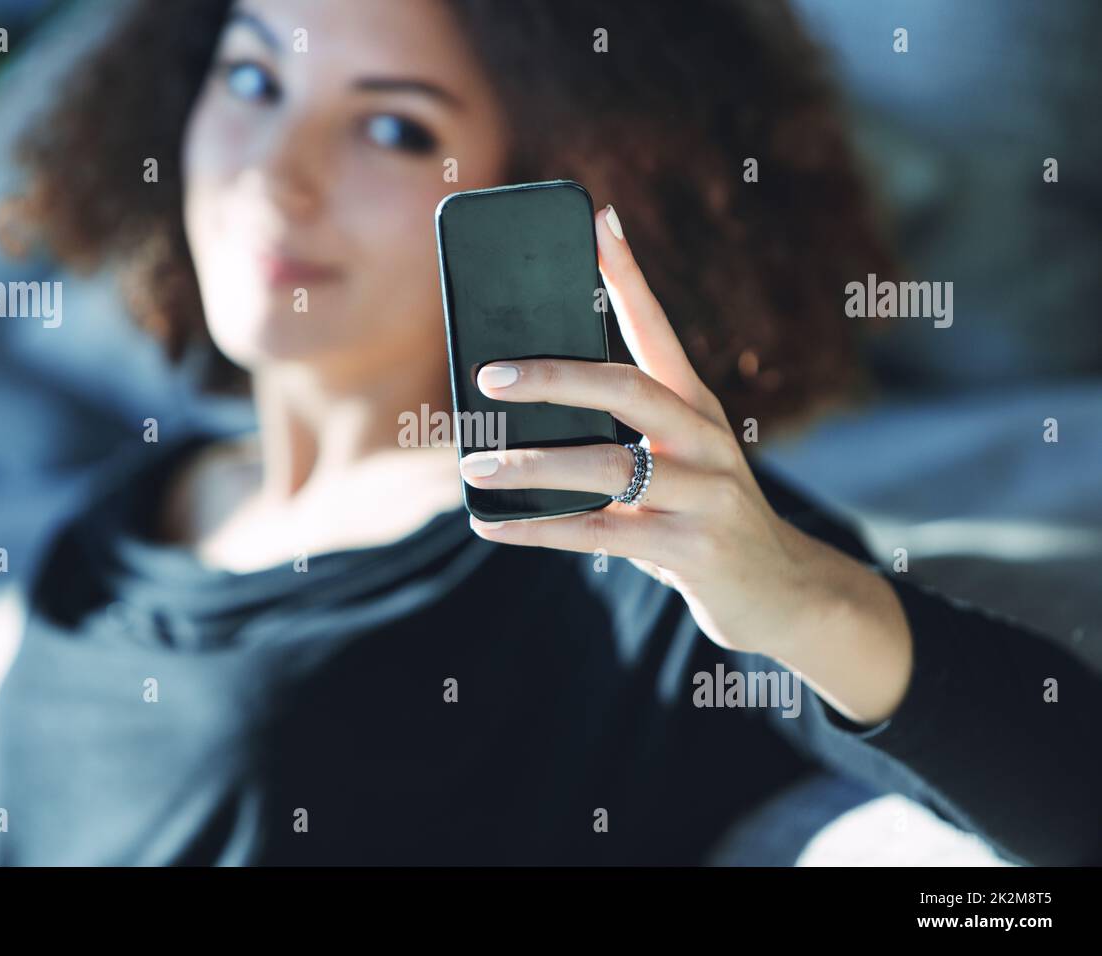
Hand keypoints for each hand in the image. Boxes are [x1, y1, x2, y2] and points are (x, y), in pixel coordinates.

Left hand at [461, 203, 847, 658]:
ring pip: (610, 469)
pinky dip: (539, 529)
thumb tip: (521, 401)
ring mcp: (706, 495)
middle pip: (628, 390)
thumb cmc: (703, 509)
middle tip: (489, 376)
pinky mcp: (693, 550)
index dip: (629, 274)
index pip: (659, 327)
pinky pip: (601, 535)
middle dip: (556, 378)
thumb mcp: (677, 456)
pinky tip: (491, 524)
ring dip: (535, 466)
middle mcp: (706, 439)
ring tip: (477, 464)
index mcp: (696, 406)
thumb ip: (621, 428)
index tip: (597, 221)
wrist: (780, 587)